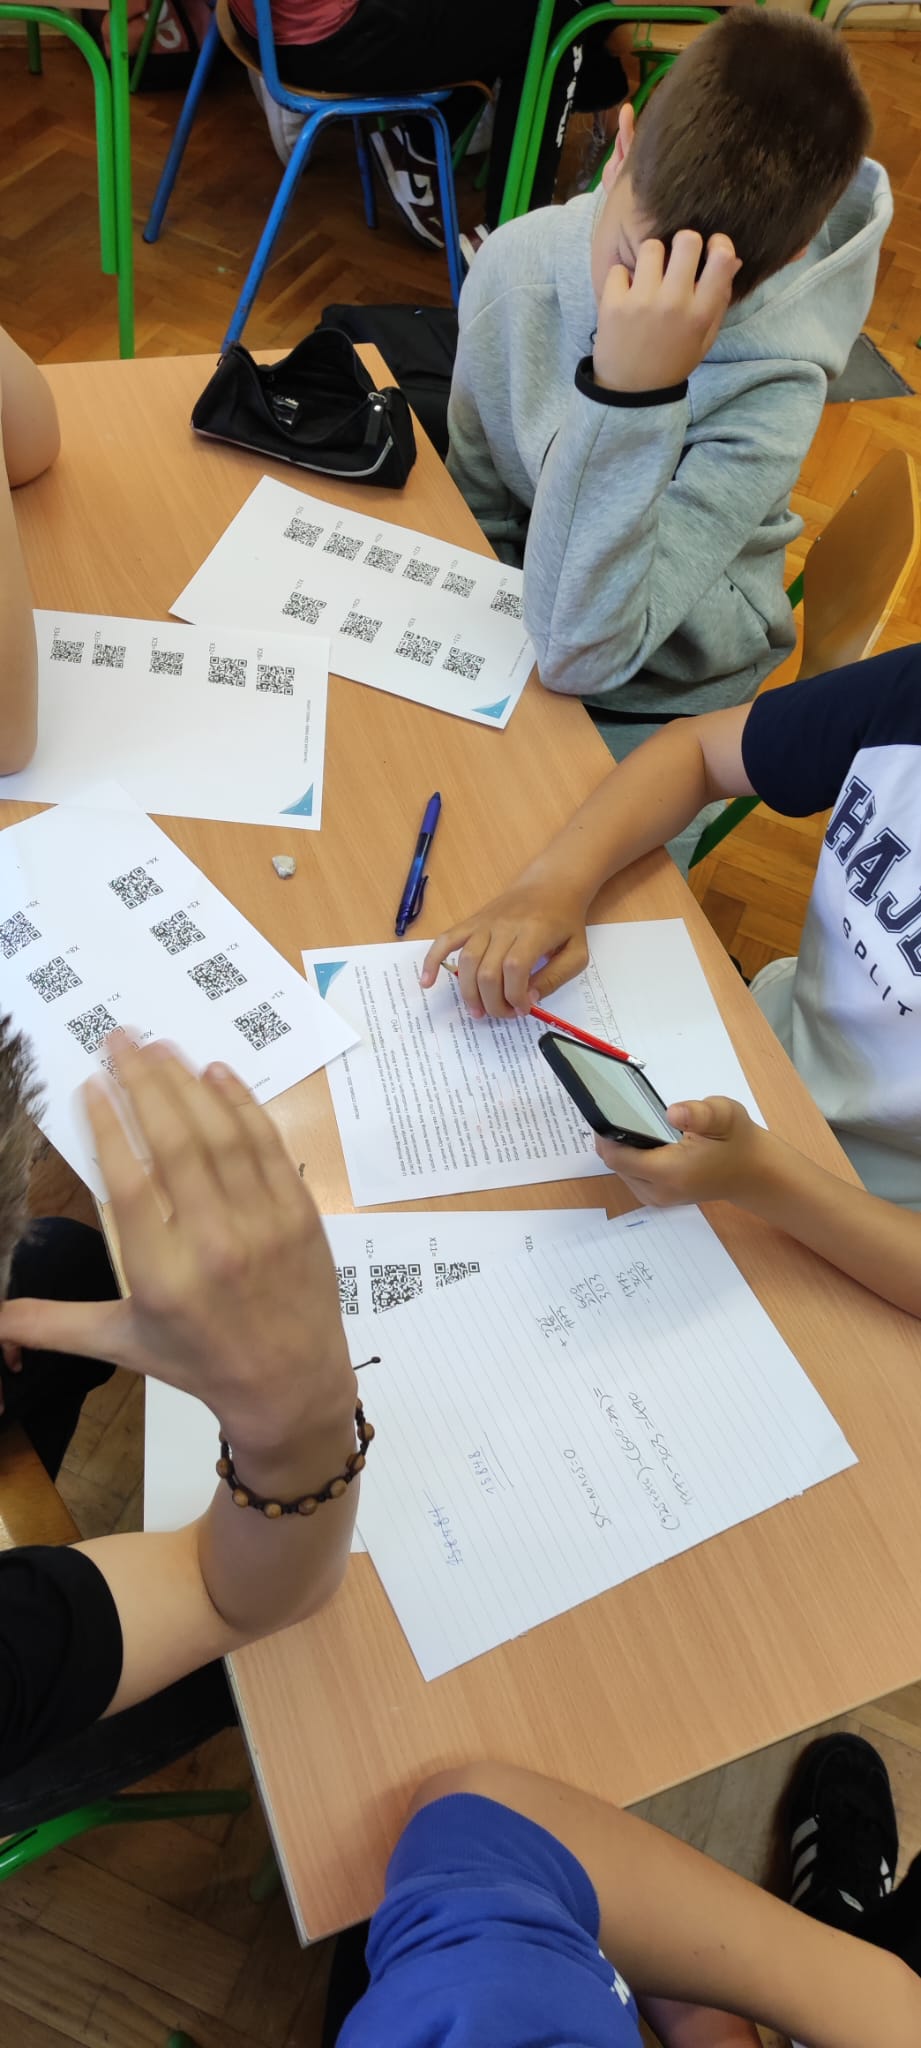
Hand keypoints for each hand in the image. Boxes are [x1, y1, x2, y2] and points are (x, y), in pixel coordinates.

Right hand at [0, 1038, 353, 1452]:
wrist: (290, 1388)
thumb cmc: (200, 1362)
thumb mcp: (122, 1343)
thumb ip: (52, 1322)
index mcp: (163, 1276)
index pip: (129, 1183)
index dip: (107, 1127)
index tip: (91, 1084)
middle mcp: (214, 1244)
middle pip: (175, 1144)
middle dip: (144, 1082)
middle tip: (120, 1038)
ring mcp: (263, 1224)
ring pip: (222, 1135)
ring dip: (189, 1082)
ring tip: (159, 1045)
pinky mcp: (299, 1213)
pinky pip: (267, 1145)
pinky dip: (242, 1104)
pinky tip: (215, 1073)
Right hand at [422, 877, 590, 1018]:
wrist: (551, 883)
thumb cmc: (565, 921)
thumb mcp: (576, 953)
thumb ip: (555, 978)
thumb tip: (528, 999)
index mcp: (533, 932)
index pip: (515, 969)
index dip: (515, 995)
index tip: (522, 1008)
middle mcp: (504, 926)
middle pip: (488, 971)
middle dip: (493, 1002)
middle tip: (503, 1014)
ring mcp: (484, 923)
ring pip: (467, 962)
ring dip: (469, 993)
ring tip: (478, 1011)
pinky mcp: (472, 921)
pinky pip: (446, 940)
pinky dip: (432, 961)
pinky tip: (427, 982)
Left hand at [593, 231, 740, 394]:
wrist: (631, 392)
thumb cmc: (672, 361)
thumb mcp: (703, 338)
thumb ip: (719, 300)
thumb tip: (733, 259)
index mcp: (700, 314)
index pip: (722, 259)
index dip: (719, 244)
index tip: (711, 248)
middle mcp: (674, 304)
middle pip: (687, 240)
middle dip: (684, 242)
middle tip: (677, 257)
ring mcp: (642, 302)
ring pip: (651, 246)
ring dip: (651, 257)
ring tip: (648, 276)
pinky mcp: (614, 304)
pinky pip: (619, 268)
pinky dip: (622, 279)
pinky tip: (626, 295)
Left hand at [596, 1096, 766, 1207]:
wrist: (754, 1173)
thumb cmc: (738, 1141)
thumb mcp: (725, 1115)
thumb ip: (699, 1113)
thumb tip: (673, 1112)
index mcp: (671, 1172)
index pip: (618, 1156)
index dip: (606, 1132)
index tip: (605, 1108)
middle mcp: (659, 1191)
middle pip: (615, 1163)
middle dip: (611, 1137)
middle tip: (615, 1108)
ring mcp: (658, 1197)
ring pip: (620, 1170)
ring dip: (619, 1147)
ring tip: (628, 1121)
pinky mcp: (658, 1196)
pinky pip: (631, 1175)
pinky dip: (630, 1156)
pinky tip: (640, 1137)